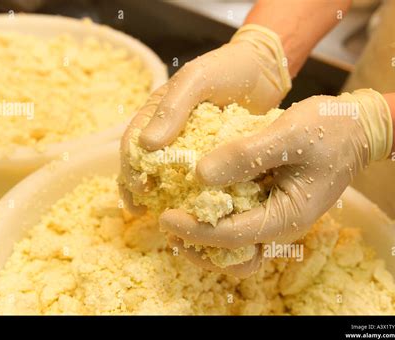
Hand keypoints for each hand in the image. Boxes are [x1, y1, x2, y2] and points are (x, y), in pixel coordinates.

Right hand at [120, 24, 290, 211]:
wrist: (263, 70)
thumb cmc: (227, 68)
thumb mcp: (197, 80)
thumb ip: (173, 108)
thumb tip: (146, 144)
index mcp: (157, 112)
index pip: (132, 142)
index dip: (130, 165)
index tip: (140, 186)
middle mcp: (167, 132)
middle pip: (142, 163)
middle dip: (137, 187)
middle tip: (140, 209)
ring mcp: (187, 146)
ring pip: (164, 174)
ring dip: (157, 195)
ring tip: (158, 216)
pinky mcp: (208, 157)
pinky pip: (192, 178)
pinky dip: (185, 194)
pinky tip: (188, 210)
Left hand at [160, 89, 392, 276]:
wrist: (356, 128)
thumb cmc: (328, 129)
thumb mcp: (287, 134)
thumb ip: (245, 155)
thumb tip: (199, 175)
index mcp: (287, 216)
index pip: (233, 236)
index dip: (197, 230)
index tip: (167, 216)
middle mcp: (280, 224)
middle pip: (232, 255)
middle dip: (197, 246)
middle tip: (168, 227)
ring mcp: (275, 216)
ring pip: (234, 246)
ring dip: (204, 239)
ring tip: (176, 221)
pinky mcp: (270, 204)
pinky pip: (240, 223)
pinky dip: (216, 220)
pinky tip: (197, 203)